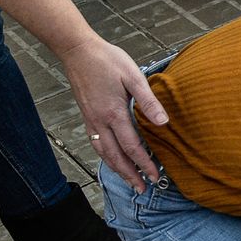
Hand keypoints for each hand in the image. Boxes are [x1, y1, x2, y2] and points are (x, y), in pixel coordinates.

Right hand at [56, 36, 167, 191]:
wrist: (78, 51)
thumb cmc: (108, 60)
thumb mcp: (134, 76)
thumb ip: (149, 101)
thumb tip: (163, 122)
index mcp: (114, 113)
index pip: (132, 147)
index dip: (145, 164)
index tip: (156, 176)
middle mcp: (100, 121)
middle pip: (116, 157)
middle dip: (130, 175)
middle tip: (143, 189)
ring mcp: (91, 120)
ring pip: (104, 153)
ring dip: (117, 170)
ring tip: (129, 181)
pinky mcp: (86, 116)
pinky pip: (96, 143)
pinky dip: (106, 157)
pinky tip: (112, 160)